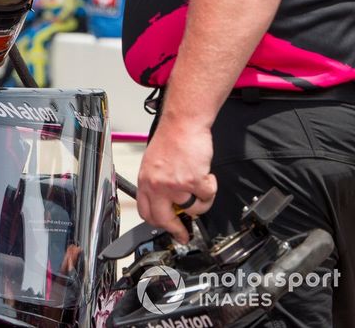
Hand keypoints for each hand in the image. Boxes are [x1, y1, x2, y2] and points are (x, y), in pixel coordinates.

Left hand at [136, 114, 216, 243]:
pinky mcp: (193, 181)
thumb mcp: (153, 164)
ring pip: (192, 210)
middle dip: (177, 230)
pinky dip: (211, 188)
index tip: (166, 228)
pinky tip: (206, 175)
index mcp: (145, 181)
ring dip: (200, 202)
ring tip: (200, 186)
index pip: (146, 212)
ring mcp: (175, 185)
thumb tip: (166, 203)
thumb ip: (157, 184)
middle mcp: (157, 185)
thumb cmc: (171, 138)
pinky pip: (207, 197)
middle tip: (184, 233)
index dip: (158, 224)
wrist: (183, 123)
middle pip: (164, 220)